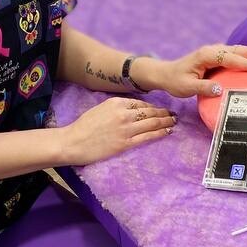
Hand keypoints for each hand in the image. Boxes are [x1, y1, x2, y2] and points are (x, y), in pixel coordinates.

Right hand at [60, 96, 177, 165]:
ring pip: (152, 123)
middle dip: (164, 113)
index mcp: (116, 102)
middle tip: (173, 114)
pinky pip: (147, 136)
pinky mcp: (125, 143)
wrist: (73, 142)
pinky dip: (160, 133)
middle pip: (150, 112)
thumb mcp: (100, 109)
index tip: (161, 109)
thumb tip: (132, 110)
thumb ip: (116, 108)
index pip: (141, 103)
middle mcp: (123, 113)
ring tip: (174, 122)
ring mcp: (126, 129)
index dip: (154, 106)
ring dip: (166, 122)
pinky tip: (167, 132)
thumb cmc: (83, 126)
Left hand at [137, 45, 246, 98]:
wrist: (167, 73)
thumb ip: (203, 88)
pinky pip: (242, 55)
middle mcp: (216, 49)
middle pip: (245, 50)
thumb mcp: (187, 87)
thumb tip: (220, 89)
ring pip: (246, 51)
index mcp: (208, 55)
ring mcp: (219, 51)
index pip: (233, 58)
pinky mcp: (222, 55)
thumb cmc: (176, 80)